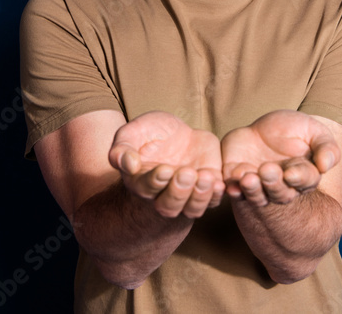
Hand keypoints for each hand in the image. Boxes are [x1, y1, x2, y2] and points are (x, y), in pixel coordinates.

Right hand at [108, 111, 223, 218]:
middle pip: (169, 206)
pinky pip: (213, 200)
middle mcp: (162, 195)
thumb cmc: (149, 135)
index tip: (164, 169)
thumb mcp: (131, 134)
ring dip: (200, 196)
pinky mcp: (206, 188)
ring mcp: (187, 194)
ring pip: (193, 208)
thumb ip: (122, 148)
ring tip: (205, 177)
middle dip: (178, 192)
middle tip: (186, 173)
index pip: (146, 188)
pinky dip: (217, 195)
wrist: (174, 134)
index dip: (155, 181)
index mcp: (140, 183)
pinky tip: (219, 183)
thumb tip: (126, 163)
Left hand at [221, 110, 339, 206]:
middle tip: (267, 170)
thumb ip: (325, 148)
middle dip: (273, 183)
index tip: (291, 173)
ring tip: (248, 179)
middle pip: (279, 192)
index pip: (304, 180)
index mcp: (303, 175)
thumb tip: (326, 165)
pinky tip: (230, 184)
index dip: (298, 178)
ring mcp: (258, 185)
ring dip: (252, 190)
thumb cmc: (294, 130)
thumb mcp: (314, 132)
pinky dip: (232, 189)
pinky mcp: (237, 179)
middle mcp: (281, 186)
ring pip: (256, 195)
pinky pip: (234, 188)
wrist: (265, 127)